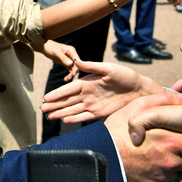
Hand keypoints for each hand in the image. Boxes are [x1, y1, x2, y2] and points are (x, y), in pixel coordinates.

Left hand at [34, 40, 80, 81]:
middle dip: (73, 72)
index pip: (77, 60)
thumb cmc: (50, 48)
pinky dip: (68, 74)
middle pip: (76, 65)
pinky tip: (65, 79)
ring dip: (71, 74)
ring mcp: (69, 59)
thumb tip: (70, 64)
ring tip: (66, 79)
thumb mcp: (56, 53)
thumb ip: (63, 58)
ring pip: (73, 68)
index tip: (74, 73)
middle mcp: (72, 55)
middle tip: (68, 78)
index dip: (77, 67)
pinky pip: (69, 69)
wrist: (44, 47)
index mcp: (71, 50)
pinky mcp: (66, 63)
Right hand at [42, 60, 163, 122]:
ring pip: (73, 110)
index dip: (57, 94)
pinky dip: (75, 119)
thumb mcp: (109, 69)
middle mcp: (88, 94)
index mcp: (88, 82)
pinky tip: (65, 120)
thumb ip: (93, 67)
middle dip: (55, 104)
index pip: (69, 89)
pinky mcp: (100, 113)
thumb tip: (77, 61)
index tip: (46, 97)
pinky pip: (85, 117)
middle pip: (68, 100)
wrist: (139, 90)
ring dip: (61, 113)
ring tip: (49, 116)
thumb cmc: (125, 75)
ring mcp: (93, 104)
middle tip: (42, 109)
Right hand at [104, 92, 181, 181]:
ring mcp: (164, 176)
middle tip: (179, 147)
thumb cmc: (118, 130)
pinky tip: (152, 164)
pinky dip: (165, 174)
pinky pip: (170, 181)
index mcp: (172, 141)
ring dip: (178, 164)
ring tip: (162, 154)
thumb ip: (164, 100)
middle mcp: (172, 161)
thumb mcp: (138, 108)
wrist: (101, 156)